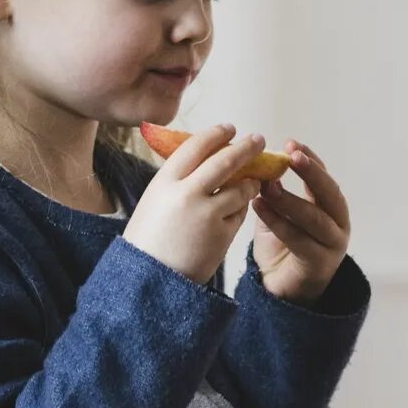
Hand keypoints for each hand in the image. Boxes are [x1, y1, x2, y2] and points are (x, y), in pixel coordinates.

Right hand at [122, 123, 266, 284]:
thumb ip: (177, 180)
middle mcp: (186, 194)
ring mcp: (206, 215)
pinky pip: (240, 214)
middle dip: (246, 148)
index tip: (229, 129)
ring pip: (240, 189)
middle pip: (225, 161)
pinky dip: (242, 209)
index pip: (195, 146)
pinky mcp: (221, 235)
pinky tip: (239, 209)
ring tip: (254, 181)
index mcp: (165, 181)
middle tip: (259, 140)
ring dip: (250, 182)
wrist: (149, 278)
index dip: (215, 135)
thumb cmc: (149, 239)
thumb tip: (205, 158)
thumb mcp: (154, 200)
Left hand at [251, 143, 350, 302]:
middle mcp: (338, 223)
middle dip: (311, 173)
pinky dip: (279, 222)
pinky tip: (259, 207)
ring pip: (314, 218)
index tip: (291, 142)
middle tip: (291, 156)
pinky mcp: (319, 264)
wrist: (280, 289)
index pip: (324, 177)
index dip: (310, 159)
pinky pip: (299, 240)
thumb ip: (272, 192)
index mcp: (331, 207)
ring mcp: (333, 245)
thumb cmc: (281, 246)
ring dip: (289, 199)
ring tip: (267, 185)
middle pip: (330, 193)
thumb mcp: (276, 213)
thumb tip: (257, 163)